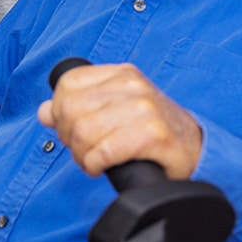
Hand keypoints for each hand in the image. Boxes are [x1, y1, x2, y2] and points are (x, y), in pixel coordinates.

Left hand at [37, 63, 201, 179]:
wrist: (196, 150)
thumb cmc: (154, 131)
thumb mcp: (117, 109)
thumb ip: (80, 106)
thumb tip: (45, 111)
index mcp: (122, 74)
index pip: (67, 84)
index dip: (60, 111)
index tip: (71, 128)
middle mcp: (132, 86)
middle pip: (72, 111)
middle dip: (70, 138)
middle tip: (84, 150)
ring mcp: (144, 109)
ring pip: (84, 133)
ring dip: (82, 156)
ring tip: (94, 160)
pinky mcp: (152, 134)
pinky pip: (103, 152)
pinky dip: (95, 165)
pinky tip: (103, 167)